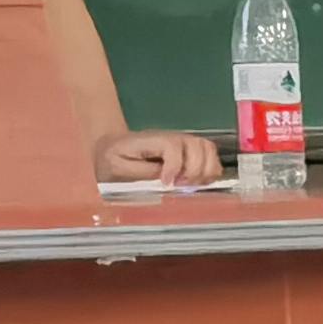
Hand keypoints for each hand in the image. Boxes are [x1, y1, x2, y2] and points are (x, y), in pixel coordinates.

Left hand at [94, 127, 225, 186]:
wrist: (112, 147)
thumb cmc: (112, 158)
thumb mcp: (116, 166)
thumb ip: (141, 171)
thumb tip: (166, 178)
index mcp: (152, 139)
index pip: (173, 146)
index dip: (175, 166)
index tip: (167, 183)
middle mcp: (172, 137)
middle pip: (198, 145)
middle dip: (194, 170)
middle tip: (180, 185)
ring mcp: (183, 142)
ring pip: (209, 150)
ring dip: (206, 171)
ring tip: (190, 185)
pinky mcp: (190, 151)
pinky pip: (211, 157)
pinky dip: (210, 171)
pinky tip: (196, 183)